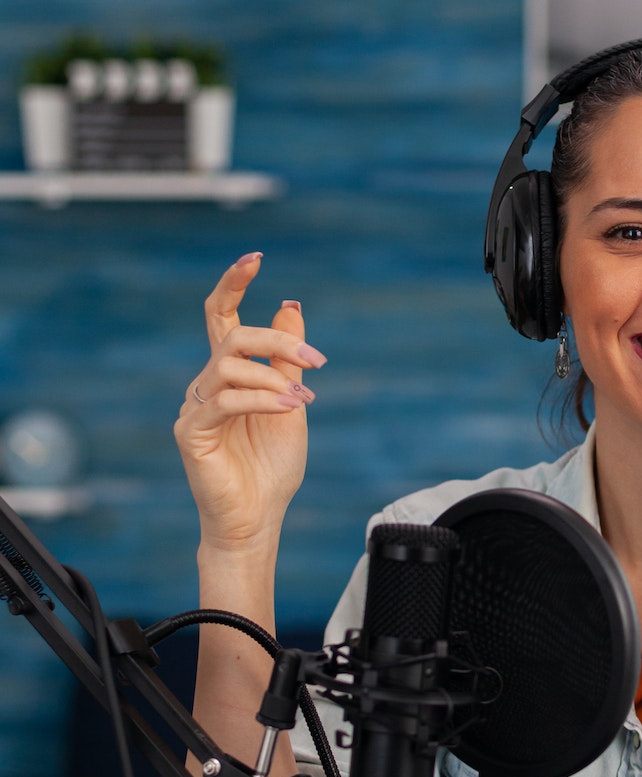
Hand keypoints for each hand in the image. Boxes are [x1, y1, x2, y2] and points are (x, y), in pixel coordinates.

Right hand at [174, 252, 326, 552]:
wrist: (259, 518)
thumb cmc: (272, 467)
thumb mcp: (291, 402)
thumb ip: (287, 359)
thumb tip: (290, 304)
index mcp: (231, 373)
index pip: (222, 316)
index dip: (233, 283)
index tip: (255, 258)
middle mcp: (207, 384)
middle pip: (234, 335)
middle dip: (278, 340)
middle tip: (315, 361)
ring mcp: (194, 407)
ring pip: (230, 364)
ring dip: (275, 376)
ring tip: (302, 401)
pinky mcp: (190, 432)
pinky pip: (224, 400)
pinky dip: (262, 399)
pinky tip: (288, 409)